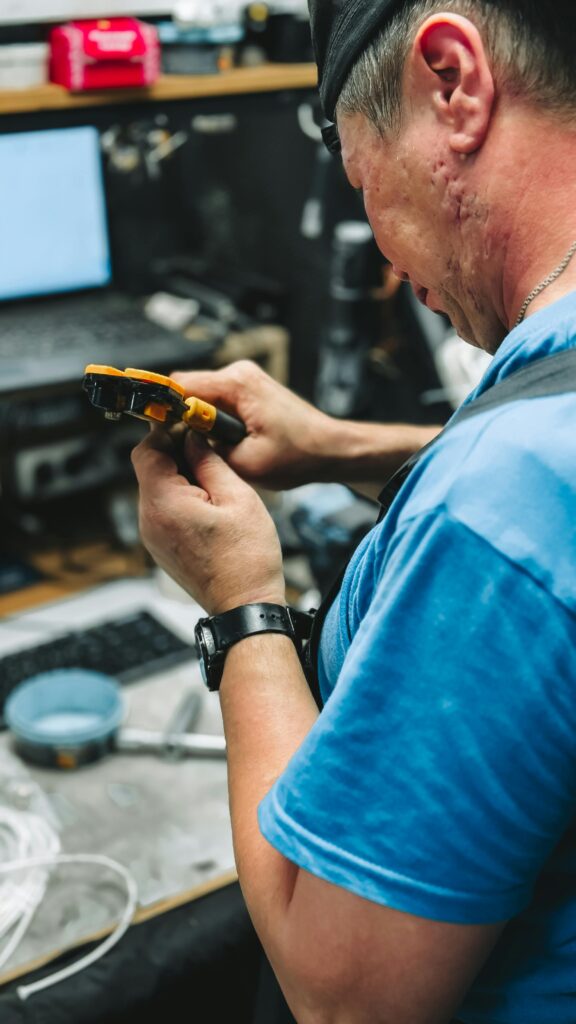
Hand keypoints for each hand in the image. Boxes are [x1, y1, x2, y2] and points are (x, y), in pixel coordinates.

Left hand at [131, 428, 285, 614]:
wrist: (244, 607)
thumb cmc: (247, 558)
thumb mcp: (237, 497)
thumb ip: (210, 461)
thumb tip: (193, 437)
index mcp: (163, 503)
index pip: (146, 450)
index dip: (165, 431)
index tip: (188, 424)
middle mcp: (148, 520)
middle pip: (148, 468)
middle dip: (174, 452)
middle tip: (206, 445)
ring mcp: (152, 537)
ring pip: (156, 488)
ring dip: (179, 474)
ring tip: (213, 475)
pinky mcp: (161, 547)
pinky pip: (162, 509)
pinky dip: (179, 496)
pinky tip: (208, 500)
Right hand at [171, 360, 336, 489]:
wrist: (331, 449)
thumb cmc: (299, 455)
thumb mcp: (246, 464)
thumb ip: (206, 451)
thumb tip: (177, 443)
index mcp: (237, 383)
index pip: (180, 385)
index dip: (162, 407)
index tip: (152, 430)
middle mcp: (239, 373)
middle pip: (187, 388)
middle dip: (179, 417)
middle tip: (179, 447)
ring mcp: (244, 379)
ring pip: (200, 395)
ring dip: (197, 421)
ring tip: (204, 447)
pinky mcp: (247, 389)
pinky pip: (215, 400)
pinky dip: (211, 420)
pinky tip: (219, 441)